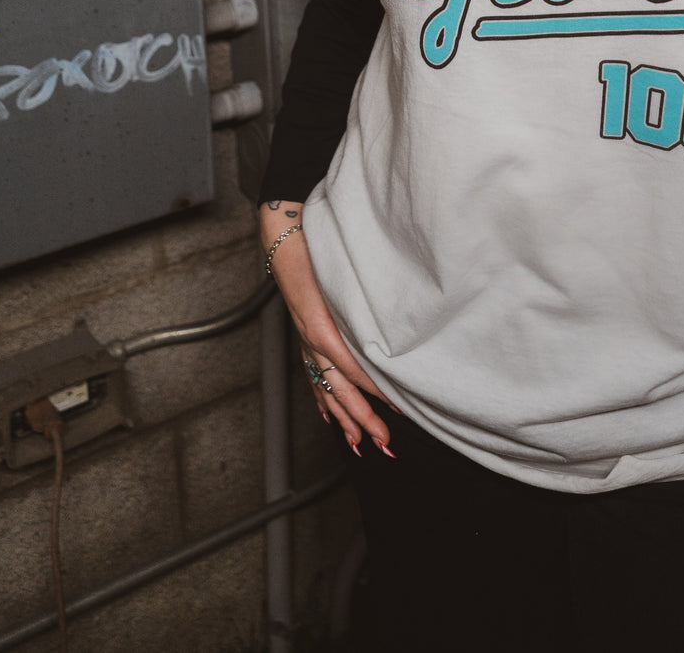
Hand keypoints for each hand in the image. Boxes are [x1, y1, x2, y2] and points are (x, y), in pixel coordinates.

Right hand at [261, 201, 396, 456]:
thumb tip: (389, 334)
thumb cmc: (318, 252)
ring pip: (325, 389)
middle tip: (385, 442)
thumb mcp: (345, 278)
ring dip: (345, 418)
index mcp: (323, 328)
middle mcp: (313, 341)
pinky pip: (313, 378)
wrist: (286, 239)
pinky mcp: (305, 338)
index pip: (353, 370)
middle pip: (339, 389)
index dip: (375, 391)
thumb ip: (364, 307)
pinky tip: (330, 419)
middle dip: (362, 418)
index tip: (397, 408)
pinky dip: (323, 401)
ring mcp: (306, 342)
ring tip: (361, 444)